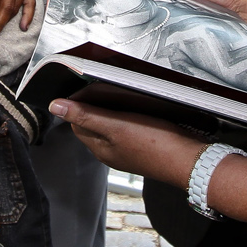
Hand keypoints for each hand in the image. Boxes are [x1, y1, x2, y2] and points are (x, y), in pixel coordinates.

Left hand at [49, 99, 205, 186]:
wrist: (191, 161)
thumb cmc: (156, 145)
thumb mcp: (117, 125)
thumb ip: (86, 116)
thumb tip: (56, 106)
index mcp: (100, 148)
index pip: (76, 123)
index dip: (78, 103)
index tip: (87, 85)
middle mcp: (110, 152)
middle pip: (92, 124)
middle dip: (93, 105)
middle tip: (103, 86)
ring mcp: (128, 151)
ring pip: (110, 127)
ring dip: (111, 110)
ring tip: (120, 94)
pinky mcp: (144, 148)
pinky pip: (127, 130)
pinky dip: (127, 117)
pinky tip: (138, 109)